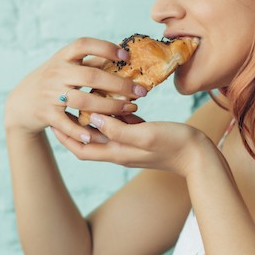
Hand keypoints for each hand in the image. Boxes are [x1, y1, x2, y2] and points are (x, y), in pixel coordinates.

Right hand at [4, 38, 147, 142]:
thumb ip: (91, 61)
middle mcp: (56, 73)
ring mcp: (50, 94)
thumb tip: (122, 54)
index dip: (105, 47)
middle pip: (91, 76)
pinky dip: (83, 131)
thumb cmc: (53, 80)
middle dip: (119, 84)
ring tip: (129, 111)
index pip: (83, 44)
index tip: (125, 55)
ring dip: (109, 107)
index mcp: (63, 57)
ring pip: (83, 101)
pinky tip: (100, 135)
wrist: (21, 102)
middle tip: (140, 91)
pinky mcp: (46, 114)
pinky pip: (67, 124)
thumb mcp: (66, 65)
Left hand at [52, 113, 214, 176]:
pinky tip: (116, 99)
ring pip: (105, 132)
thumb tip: (92, 119)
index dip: (64, 136)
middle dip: (75, 125)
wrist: (200, 156)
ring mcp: (132, 145)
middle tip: (65, 106)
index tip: (54, 118)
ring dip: (95, 117)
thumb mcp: (144, 134)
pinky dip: (114, 114)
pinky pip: (122, 126)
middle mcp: (121, 151)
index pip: (81, 148)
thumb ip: (118, 129)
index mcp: (117, 152)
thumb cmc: (175, 144)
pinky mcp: (144, 137)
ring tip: (86, 98)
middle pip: (89, 140)